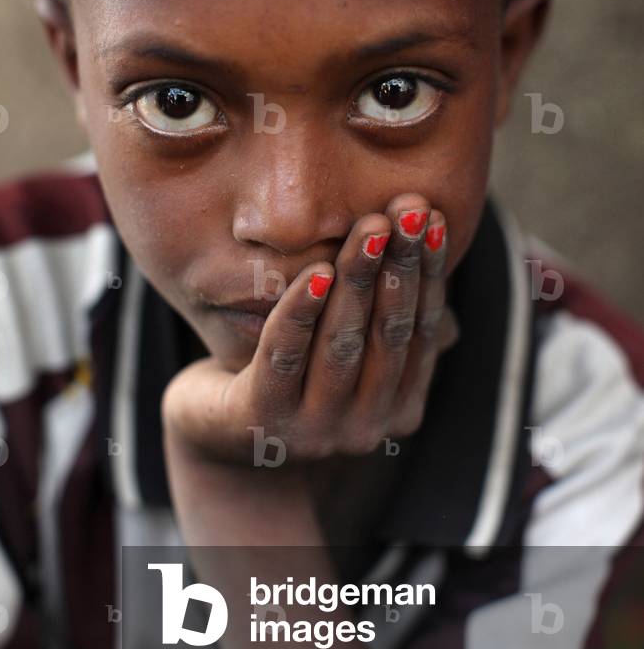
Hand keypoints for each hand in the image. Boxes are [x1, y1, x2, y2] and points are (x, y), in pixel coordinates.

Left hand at [161, 194, 458, 464]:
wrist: (216, 440)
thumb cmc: (289, 379)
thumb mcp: (343, 350)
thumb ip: (384, 319)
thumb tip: (432, 259)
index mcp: (398, 407)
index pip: (422, 330)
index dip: (429, 271)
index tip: (432, 216)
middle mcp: (366, 427)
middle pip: (390, 333)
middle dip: (401, 265)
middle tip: (409, 209)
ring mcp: (316, 430)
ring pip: (343, 342)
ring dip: (359, 278)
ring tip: (369, 226)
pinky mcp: (264, 420)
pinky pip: (285, 356)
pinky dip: (301, 311)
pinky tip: (316, 272)